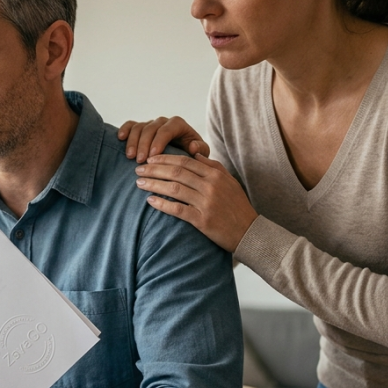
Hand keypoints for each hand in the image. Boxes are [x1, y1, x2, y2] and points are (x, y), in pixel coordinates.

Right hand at [118, 116, 209, 162]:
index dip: (158, 142)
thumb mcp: (200, 153)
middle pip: (150, 128)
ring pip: (139, 127)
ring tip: (130, 157)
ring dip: (133, 142)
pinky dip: (124, 130)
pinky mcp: (141, 128)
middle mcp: (163, 122)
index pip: (166, 130)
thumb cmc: (192, 155)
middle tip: (139, 161)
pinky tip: (120, 138)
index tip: (152, 157)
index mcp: (178, 125)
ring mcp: (151, 124)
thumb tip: (193, 147)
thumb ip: (201, 150)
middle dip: (143, 145)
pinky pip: (130, 125)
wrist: (183, 154)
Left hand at [134, 153, 256, 251]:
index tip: (149, 159)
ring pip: (174, 189)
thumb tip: (194, 154)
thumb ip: (213, 166)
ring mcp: (206, 203)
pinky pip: (177, 209)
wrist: (250, 232)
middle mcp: (210, 186)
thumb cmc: (237, 206)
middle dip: (154, 169)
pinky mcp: (202, 220)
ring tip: (139, 183)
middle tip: (138, 169)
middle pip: (176, 172)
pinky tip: (149, 201)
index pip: (185, 161)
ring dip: (154, 184)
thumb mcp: (229, 182)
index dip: (164, 159)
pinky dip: (162, 204)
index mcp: (215, 175)